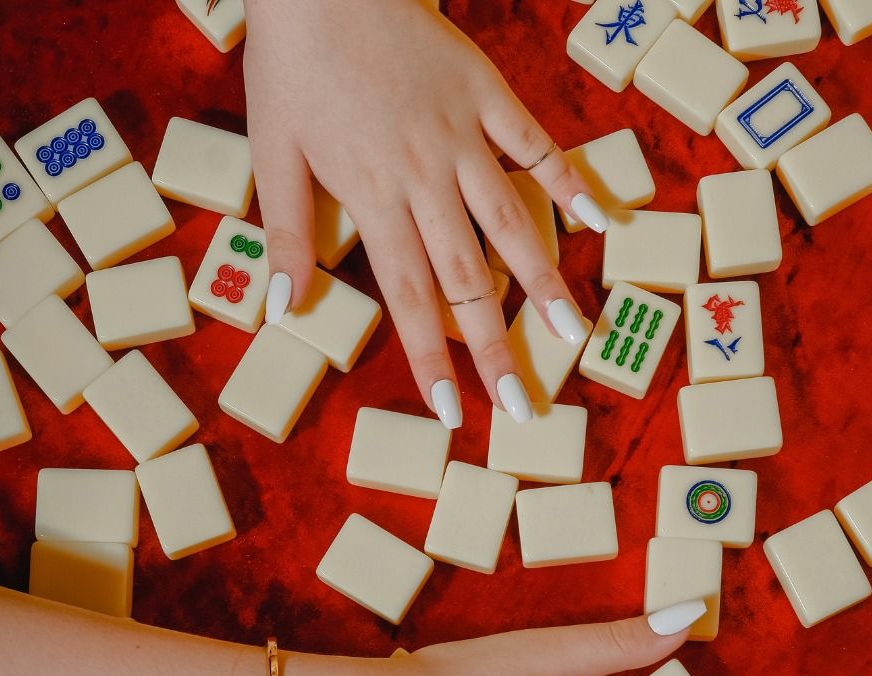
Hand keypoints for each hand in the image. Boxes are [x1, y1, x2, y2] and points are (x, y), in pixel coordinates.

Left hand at [243, 0, 604, 428]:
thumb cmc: (294, 64)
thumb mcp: (272, 151)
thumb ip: (285, 235)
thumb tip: (284, 311)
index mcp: (373, 199)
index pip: (411, 301)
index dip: (433, 362)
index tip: (457, 414)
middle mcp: (426, 179)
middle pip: (469, 282)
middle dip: (496, 351)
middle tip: (524, 406)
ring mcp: (464, 137)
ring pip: (512, 223)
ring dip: (543, 284)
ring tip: (574, 334)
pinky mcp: (489, 95)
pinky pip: (536, 143)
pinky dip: (570, 179)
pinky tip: (600, 220)